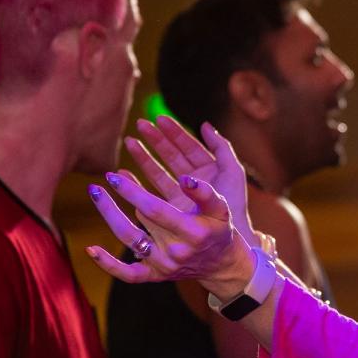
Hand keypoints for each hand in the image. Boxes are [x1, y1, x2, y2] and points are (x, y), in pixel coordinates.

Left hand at [86, 172, 253, 299]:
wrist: (222, 265)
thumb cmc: (219, 230)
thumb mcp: (221, 209)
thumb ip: (205, 192)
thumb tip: (184, 177)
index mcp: (192, 232)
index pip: (154, 210)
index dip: (132, 192)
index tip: (115, 175)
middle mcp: (175, 252)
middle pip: (137, 222)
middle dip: (119, 198)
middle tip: (104, 177)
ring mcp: (163, 266)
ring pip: (128, 240)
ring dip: (109, 215)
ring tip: (95, 193)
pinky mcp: (155, 276)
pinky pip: (127, 274)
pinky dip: (108, 264)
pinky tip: (91, 249)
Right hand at [125, 117, 253, 243]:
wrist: (228, 239)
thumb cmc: (232, 205)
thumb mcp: (232, 172)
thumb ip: (222, 148)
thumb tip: (205, 125)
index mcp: (209, 169)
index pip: (189, 146)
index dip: (175, 132)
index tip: (159, 119)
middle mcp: (194, 180)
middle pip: (172, 155)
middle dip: (156, 139)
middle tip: (139, 125)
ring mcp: (181, 195)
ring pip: (160, 170)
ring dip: (144, 156)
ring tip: (129, 143)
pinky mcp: (172, 209)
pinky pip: (152, 191)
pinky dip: (138, 181)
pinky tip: (125, 173)